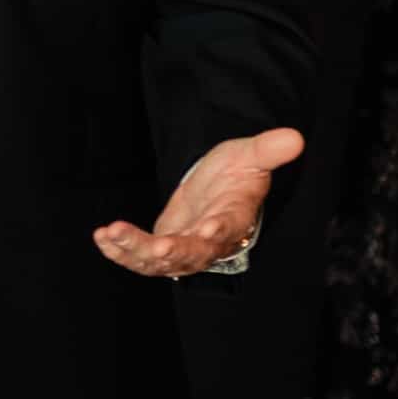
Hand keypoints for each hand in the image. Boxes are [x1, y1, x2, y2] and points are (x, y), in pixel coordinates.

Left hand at [92, 128, 302, 278]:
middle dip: (172, 253)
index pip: (228, 228)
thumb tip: (296, 137)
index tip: (208, 229)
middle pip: (191, 253)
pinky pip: (141, 258)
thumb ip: (268, 150)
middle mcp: (209, 242)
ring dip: (135, 251)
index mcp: (233, 219)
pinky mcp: (162, 250)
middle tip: (156, 248)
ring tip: (109, 235)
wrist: (216, 189)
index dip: (218, 231)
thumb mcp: (249, 156)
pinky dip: (121, 251)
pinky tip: (102, 238)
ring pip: (161, 261)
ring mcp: (184, 249)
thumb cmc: (236, 175)